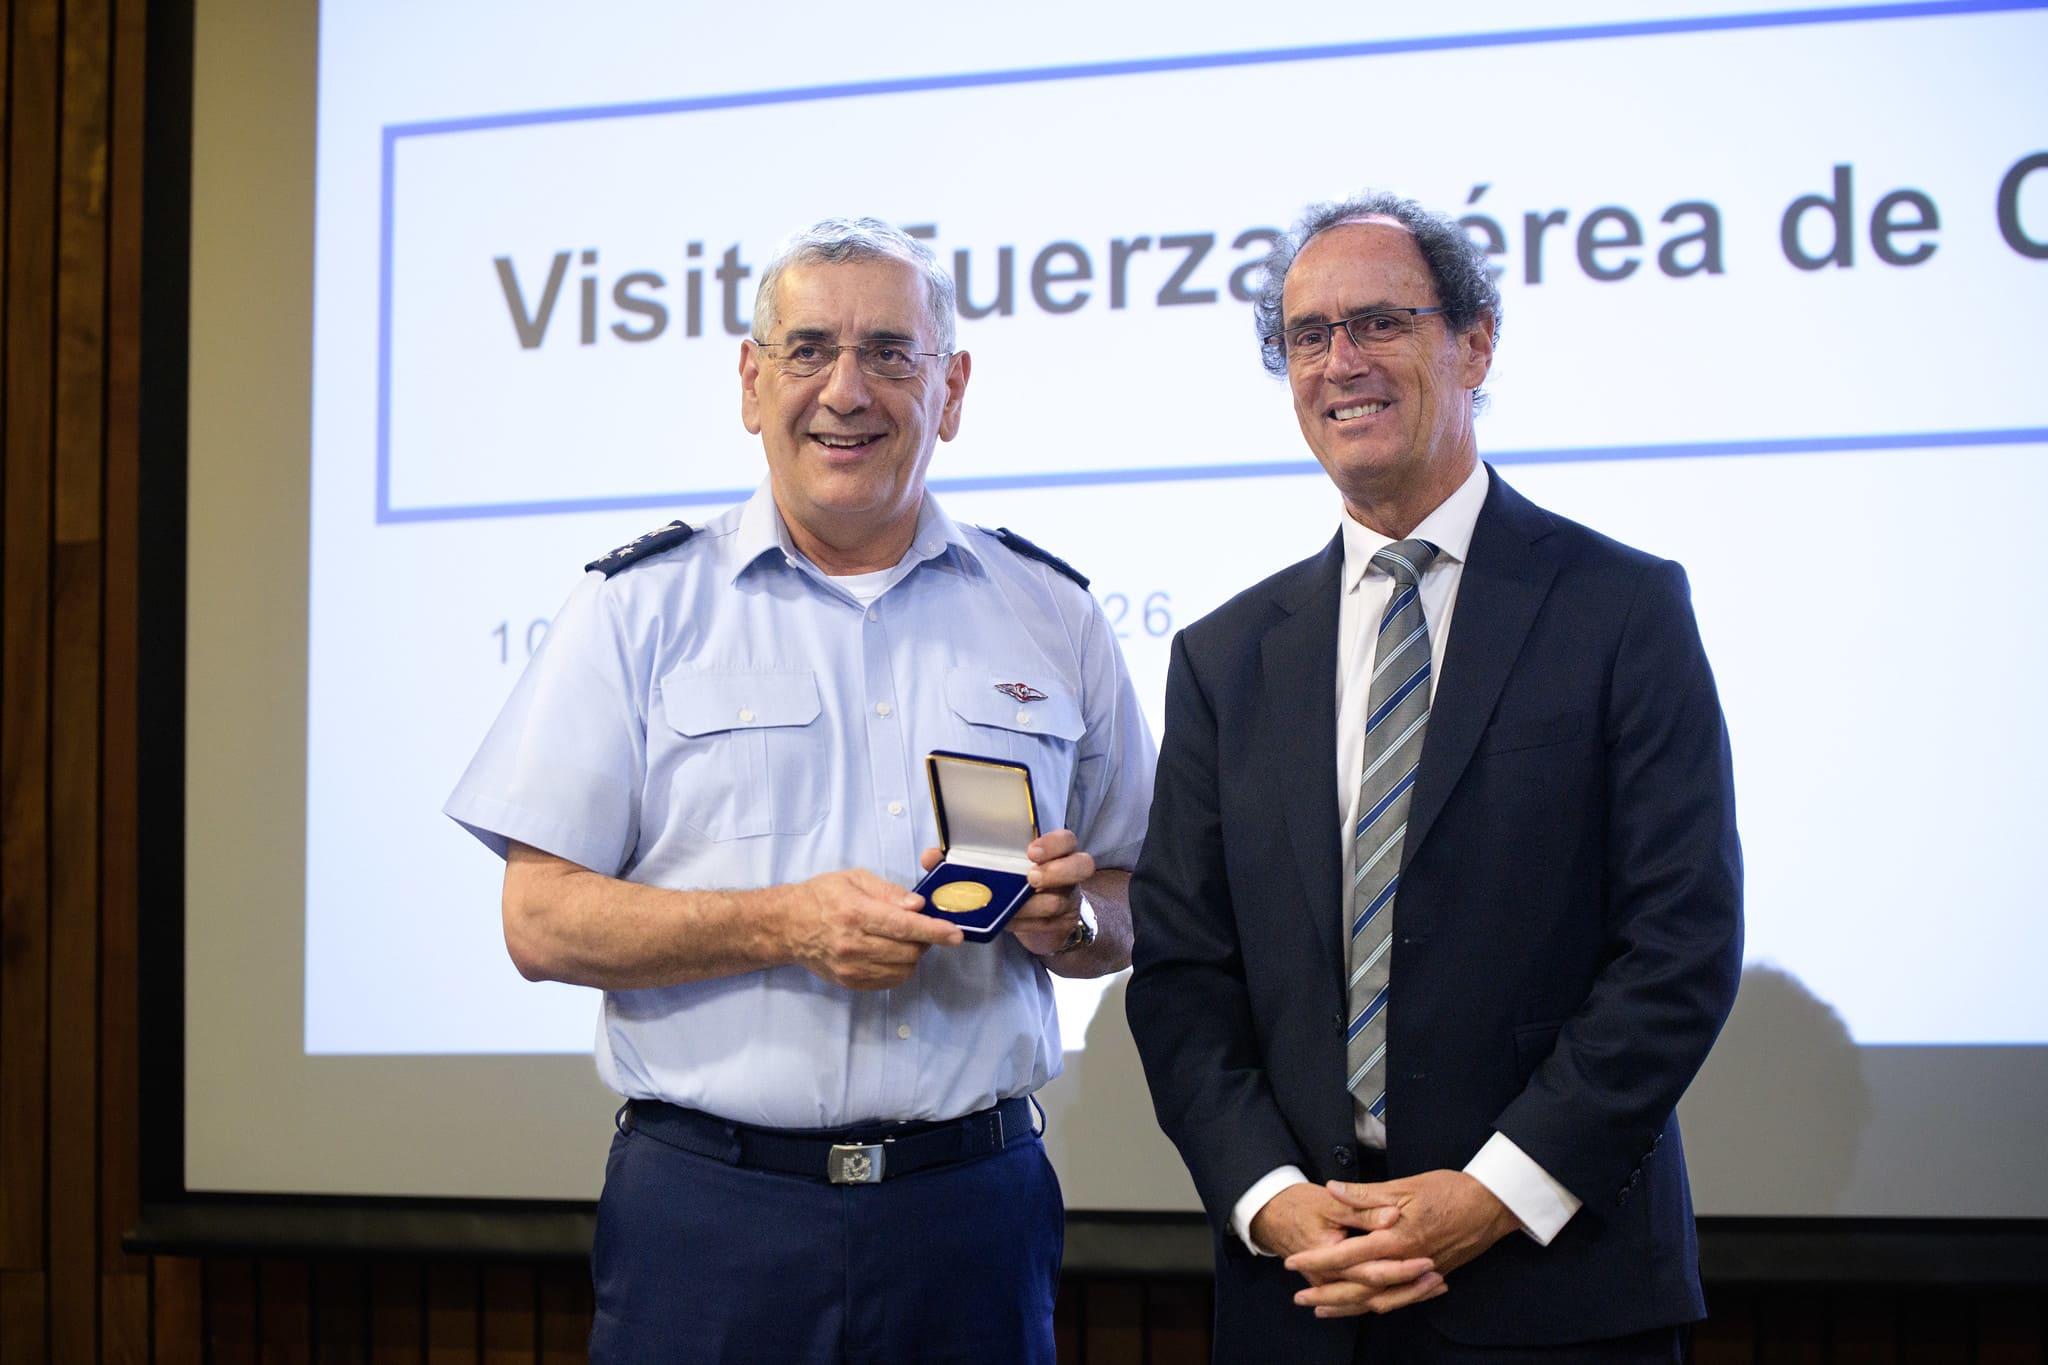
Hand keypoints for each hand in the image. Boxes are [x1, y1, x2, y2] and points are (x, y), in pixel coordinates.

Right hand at [781, 868, 962, 989]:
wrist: (788, 925)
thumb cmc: (822, 897)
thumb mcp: (855, 879)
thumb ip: (889, 892)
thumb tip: (918, 906)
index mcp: (856, 913)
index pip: (904, 926)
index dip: (935, 931)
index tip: (956, 934)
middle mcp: (853, 944)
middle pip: (909, 951)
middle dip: (925, 941)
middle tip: (920, 928)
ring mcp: (851, 968)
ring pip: (903, 970)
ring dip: (914, 956)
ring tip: (903, 940)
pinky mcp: (850, 982)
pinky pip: (890, 981)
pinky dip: (900, 968)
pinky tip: (891, 953)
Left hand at [918, 829, 1095, 956]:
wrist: (1043, 918)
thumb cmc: (1014, 882)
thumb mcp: (996, 867)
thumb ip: (964, 859)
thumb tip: (931, 857)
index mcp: (1053, 852)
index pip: (1066, 839)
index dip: (1053, 843)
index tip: (1031, 851)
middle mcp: (1067, 873)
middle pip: (1082, 865)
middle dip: (1056, 871)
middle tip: (1030, 879)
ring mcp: (1067, 900)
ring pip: (1061, 901)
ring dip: (1034, 905)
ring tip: (1013, 908)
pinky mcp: (1061, 925)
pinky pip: (1049, 926)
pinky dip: (1026, 925)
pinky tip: (1008, 923)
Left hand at [1282, 1170, 1518, 1317]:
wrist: (1492, 1205)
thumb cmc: (1449, 1190)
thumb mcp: (1404, 1185)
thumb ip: (1365, 1194)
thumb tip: (1332, 1189)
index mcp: (1396, 1237)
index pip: (1347, 1254)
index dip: (1318, 1260)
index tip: (1293, 1263)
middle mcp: (1406, 1262)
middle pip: (1359, 1287)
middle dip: (1326, 1294)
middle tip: (1299, 1297)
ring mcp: (1421, 1274)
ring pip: (1379, 1300)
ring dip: (1348, 1307)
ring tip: (1322, 1309)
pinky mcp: (1432, 1277)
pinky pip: (1400, 1300)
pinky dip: (1378, 1306)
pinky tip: (1363, 1307)